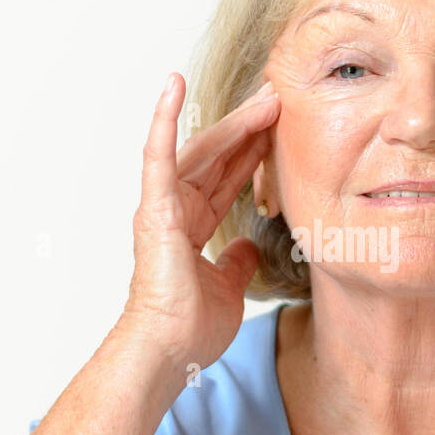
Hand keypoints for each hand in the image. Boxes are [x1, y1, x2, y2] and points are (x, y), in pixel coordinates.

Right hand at [118, 72, 279, 368]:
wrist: (168, 350)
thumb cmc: (189, 328)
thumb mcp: (228, 287)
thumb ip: (236, 261)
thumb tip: (249, 246)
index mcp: (191, 225)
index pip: (228, 177)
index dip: (253, 150)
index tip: (280, 125)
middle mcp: (175, 209)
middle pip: (219, 156)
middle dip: (251, 126)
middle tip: (280, 96)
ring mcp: (162, 205)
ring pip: (202, 150)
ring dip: (233, 121)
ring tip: (265, 95)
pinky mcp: (154, 207)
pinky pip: (157, 155)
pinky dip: (163, 118)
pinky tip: (173, 84)